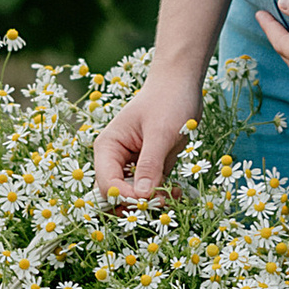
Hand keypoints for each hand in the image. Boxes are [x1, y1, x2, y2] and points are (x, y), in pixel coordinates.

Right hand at [94, 65, 204, 200]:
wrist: (181, 84)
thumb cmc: (168, 100)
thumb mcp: (160, 133)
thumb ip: (150, 165)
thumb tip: (142, 197)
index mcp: (108, 148)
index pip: (107, 184)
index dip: (126, 197)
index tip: (151, 200)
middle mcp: (115, 160)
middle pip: (116, 196)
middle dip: (138, 204)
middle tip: (163, 202)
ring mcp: (132, 165)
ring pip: (134, 198)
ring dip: (153, 203)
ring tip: (173, 195)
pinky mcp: (149, 169)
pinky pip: (150, 192)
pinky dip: (162, 196)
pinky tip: (176, 191)